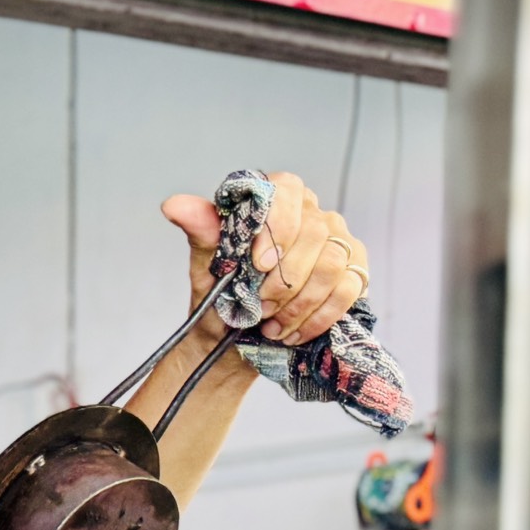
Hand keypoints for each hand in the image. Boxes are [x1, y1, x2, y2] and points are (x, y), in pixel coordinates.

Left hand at [160, 171, 370, 346]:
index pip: (288, 190)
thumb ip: (202, 232)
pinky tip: (292, 332)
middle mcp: (312, 213)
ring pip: (333, 263)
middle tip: (260, 306)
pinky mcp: (354, 272)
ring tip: (271, 323)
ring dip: (299, 302)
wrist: (233, 339)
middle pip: (315, 232)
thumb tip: (174, 205)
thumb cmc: (220, 295)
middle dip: (284, 278)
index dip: (278, 227)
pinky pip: (349, 288)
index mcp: (275, 200)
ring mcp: (338, 241)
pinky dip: (318, 316)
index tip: (258, 264)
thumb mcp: (207, 266)